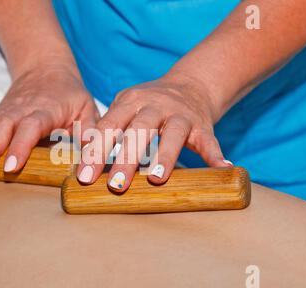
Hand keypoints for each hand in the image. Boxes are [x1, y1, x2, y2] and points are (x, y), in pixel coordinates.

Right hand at [0, 62, 96, 176]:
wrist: (47, 68)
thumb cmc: (69, 94)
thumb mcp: (87, 109)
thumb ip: (89, 131)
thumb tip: (92, 155)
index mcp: (44, 111)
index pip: (31, 128)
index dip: (20, 146)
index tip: (10, 167)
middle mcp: (19, 111)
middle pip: (0, 128)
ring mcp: (3, 112)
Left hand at [76, 75, 232, 191]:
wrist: (189, 85)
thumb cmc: (148, 104)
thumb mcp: (125, 106)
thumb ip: (108, 125)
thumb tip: (84, 152)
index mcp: (130, 101)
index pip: (109, 126)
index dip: (96, 151)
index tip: (84, 177)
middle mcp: (155, 106)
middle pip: (139, 130)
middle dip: (126, 159)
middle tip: (115, 185)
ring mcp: (180, 114)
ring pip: (172, 134)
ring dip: (165, 156)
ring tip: (157, 180)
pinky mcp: (201, 124)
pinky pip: (209, 140)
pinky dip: (215, 154)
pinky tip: (221, 168)